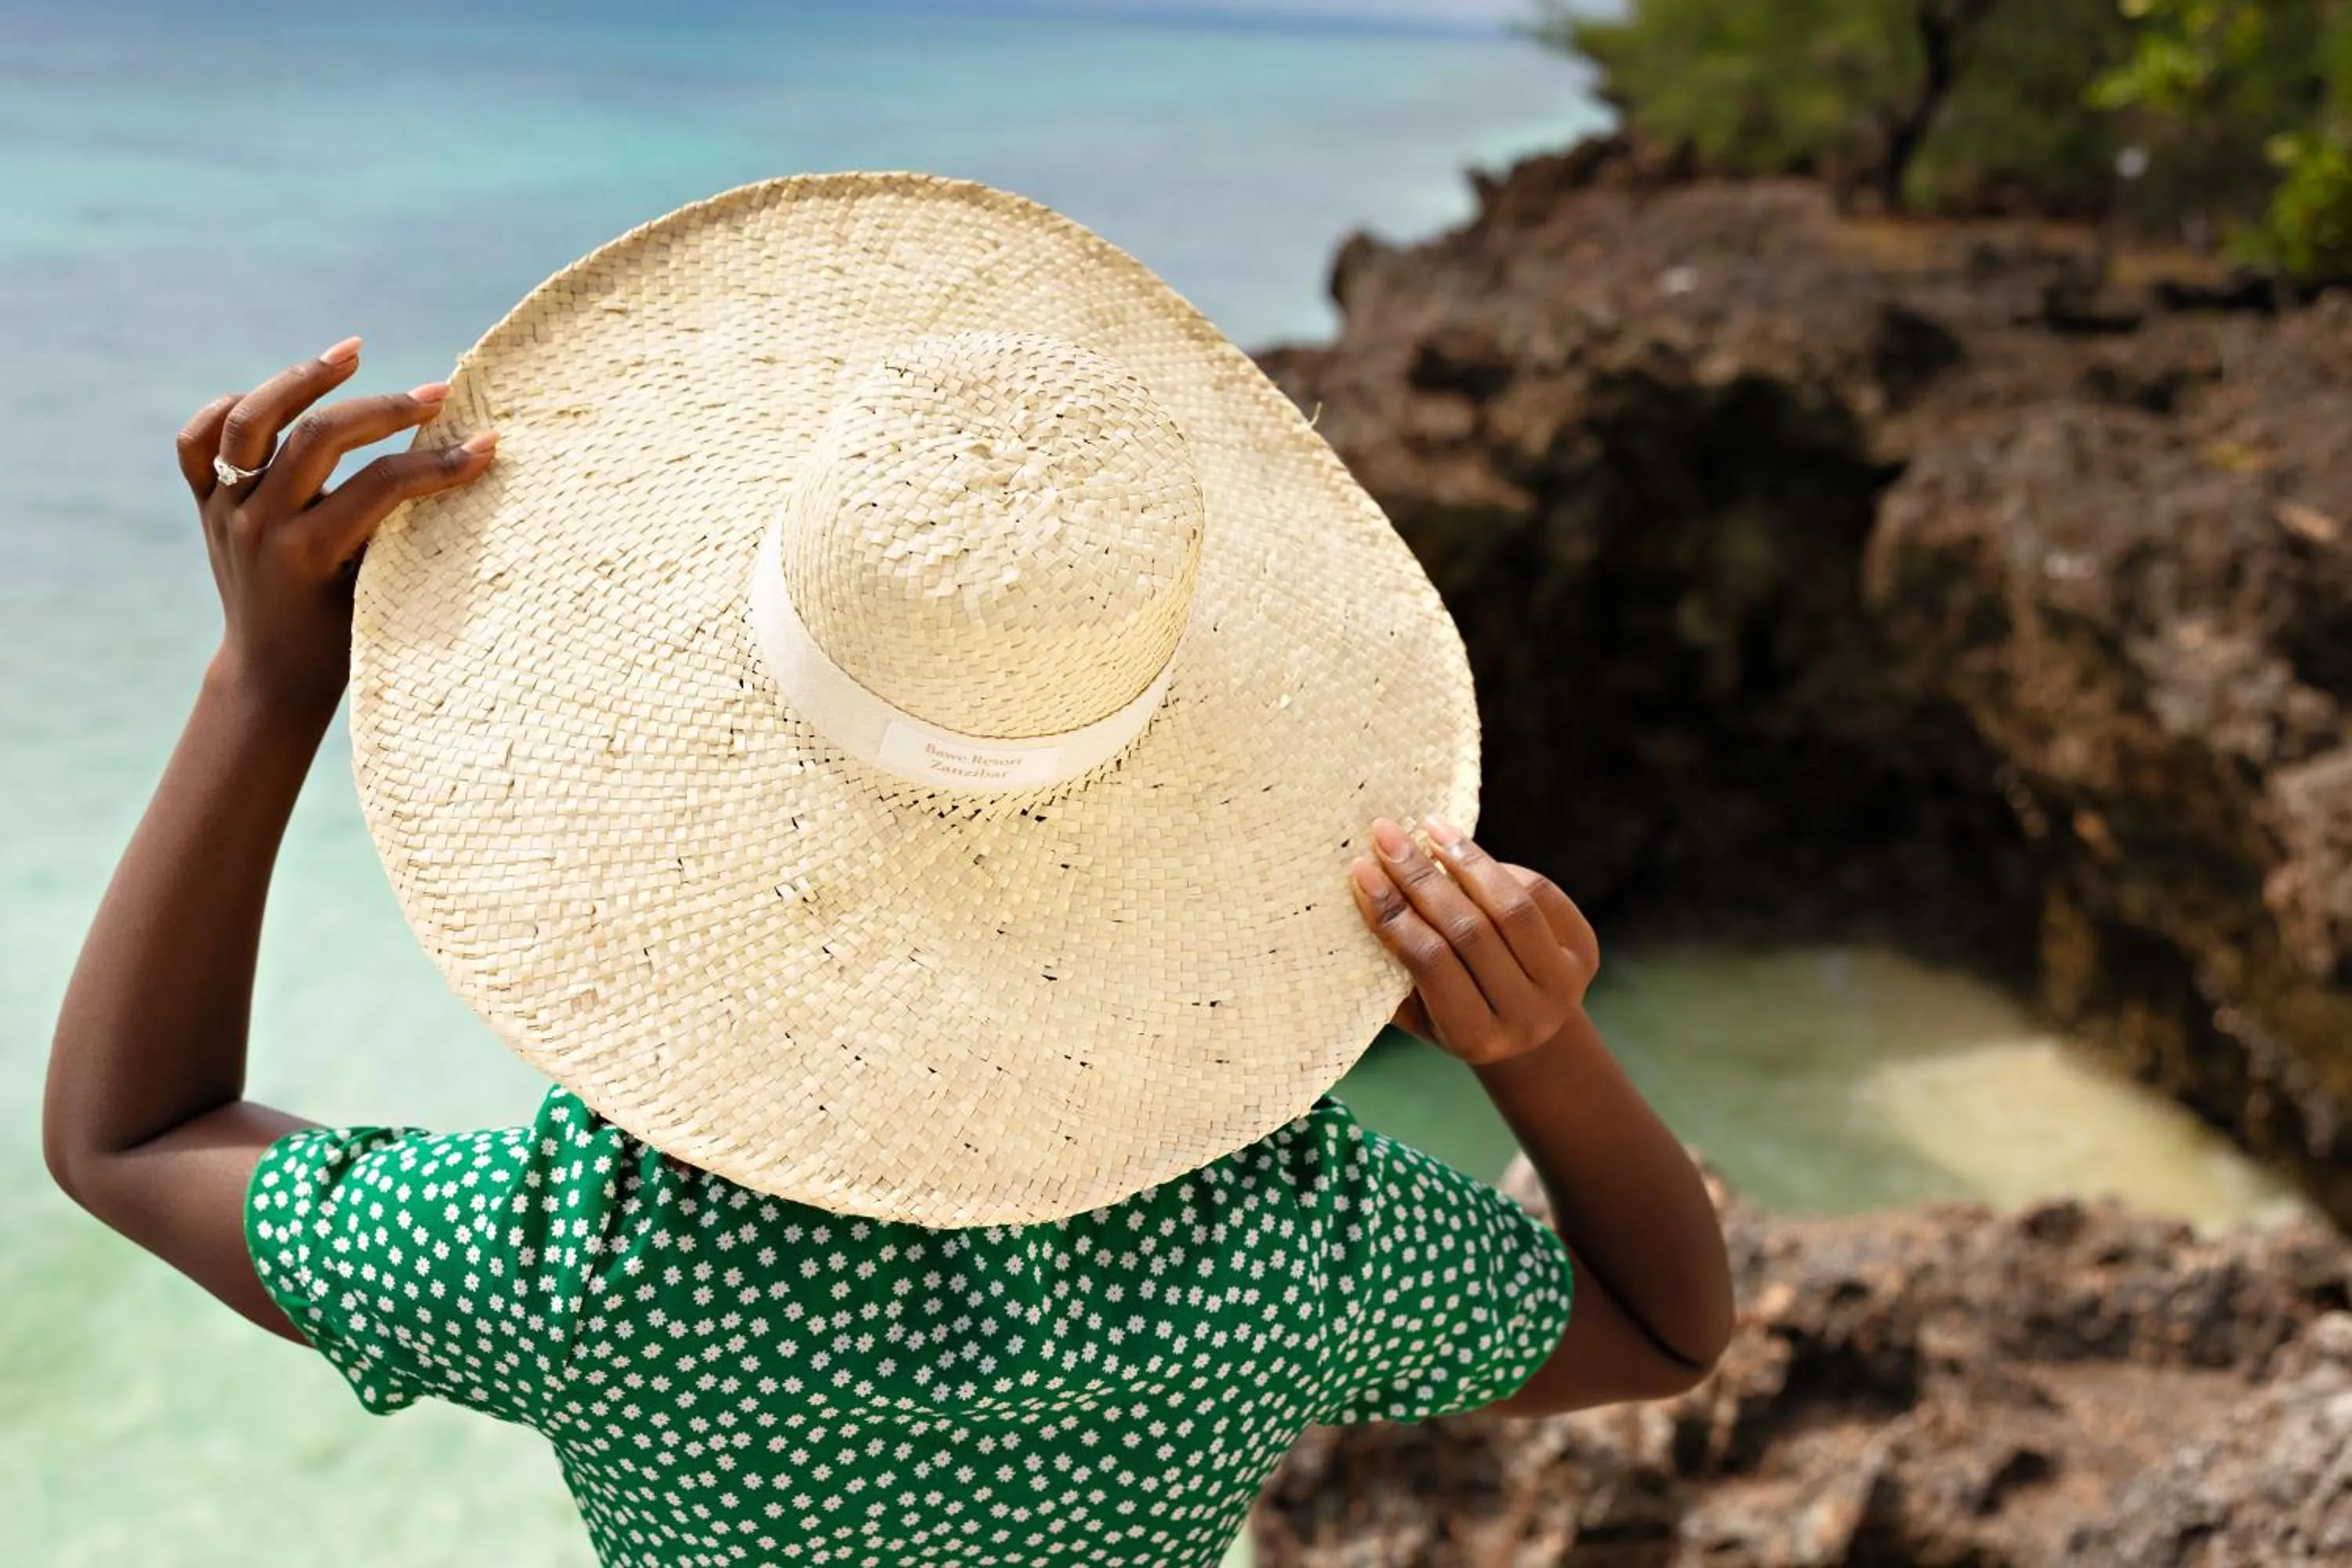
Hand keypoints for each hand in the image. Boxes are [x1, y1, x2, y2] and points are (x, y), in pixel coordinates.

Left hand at [177, 336, 498, 721]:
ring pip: (252, 420)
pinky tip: (275, 396)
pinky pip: (198, 440)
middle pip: (321, 436)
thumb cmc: (340, 643)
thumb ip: (399, 531)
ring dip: (304, 379)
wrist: (270, 674)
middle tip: (436, 398)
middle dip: (387, 409)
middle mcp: (258, 523)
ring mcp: (224, 510)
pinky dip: (229, 410)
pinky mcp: (204, 505)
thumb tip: (458, 467)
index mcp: (308, 553)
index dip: (441, 464)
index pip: (384, 484)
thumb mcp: (377, 591)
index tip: (485, 447)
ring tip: (352, 353)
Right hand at [1349, 815, 1597, 1064]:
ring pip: (1512, 906)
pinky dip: (1501, 869)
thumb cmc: (1453, 1016)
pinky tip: (1466, 852)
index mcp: (1476, 1037)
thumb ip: (1389, 971)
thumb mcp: (1417, 1013)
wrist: (1528, 1034)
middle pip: (1470, 931)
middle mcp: (1526, 1016)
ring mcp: (1563, 984)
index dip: (1394, 914)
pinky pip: (1541, 894)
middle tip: (1386, 835)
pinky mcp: (1585, 952)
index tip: (1361, 871)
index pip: (1430, 963)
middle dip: (1421, 878)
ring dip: (1465, 860)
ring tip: (1430, 828)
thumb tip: (1347, 909)